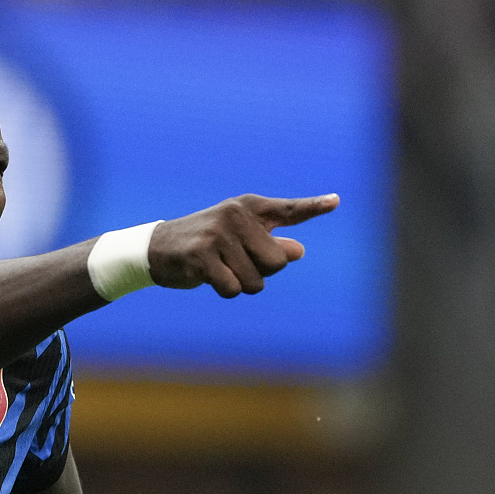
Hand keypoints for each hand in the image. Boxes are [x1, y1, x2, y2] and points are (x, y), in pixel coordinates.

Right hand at [148, 193, 338, 297]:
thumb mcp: (241, 239)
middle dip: (262, 273)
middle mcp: (236, 215)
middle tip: (236, 262)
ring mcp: (219, 235)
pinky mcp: (202, 256)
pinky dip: (226, 291)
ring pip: (256, 280)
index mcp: (250, 207)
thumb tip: (298, 251)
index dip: (313, 207)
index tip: (336, 202)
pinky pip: (234, 288)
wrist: (158, 248)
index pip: (289, 210)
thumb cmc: (208, 244)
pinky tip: (209, 278)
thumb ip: (271, 244)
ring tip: (221, 269)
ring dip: (242, 285)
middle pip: (277, 262)